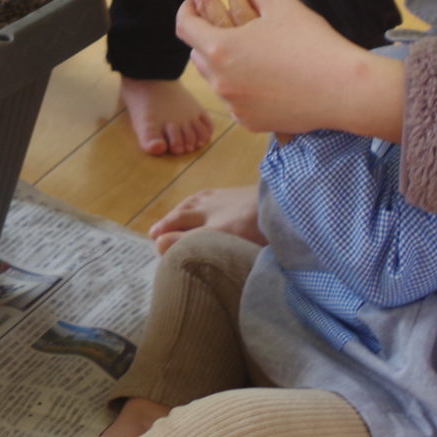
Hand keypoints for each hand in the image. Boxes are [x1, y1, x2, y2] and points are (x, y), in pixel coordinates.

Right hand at [149, 184, 263, 252]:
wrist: (283, 205)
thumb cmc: (251, 224)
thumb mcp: (216, 237)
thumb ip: (187, 241)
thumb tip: (157, 243)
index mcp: (204, 214)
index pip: (178, 223)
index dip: (166, 232)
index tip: (154, 240)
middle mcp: (212, 203)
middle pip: (186, 211)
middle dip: (171, 221)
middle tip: (157, 230)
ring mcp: (227, 196)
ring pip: (199, 201)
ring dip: (184, 208)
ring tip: (177, 214)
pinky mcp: (242, 193)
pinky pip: (214, 195)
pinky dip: (203, 199)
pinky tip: (207, 201)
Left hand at [176, 0, 405, 140]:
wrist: (344, 89)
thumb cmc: (312, 43)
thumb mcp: (282, 7)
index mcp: (219, 48)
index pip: (184, 27)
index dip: (186, 10)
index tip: (194, 2)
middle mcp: (219, 81)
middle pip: (198, 54)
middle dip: (205, 36)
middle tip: (221, 22)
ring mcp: (233, 106)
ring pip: (215, 79)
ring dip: (222, 63)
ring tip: (244, 50)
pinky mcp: (249, 122)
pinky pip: (234, 101)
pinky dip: (239, 87)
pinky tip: (260, 77)